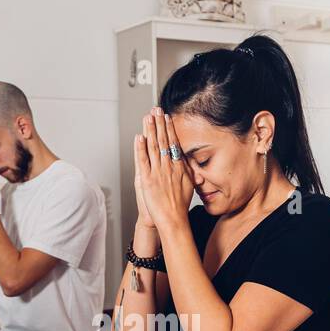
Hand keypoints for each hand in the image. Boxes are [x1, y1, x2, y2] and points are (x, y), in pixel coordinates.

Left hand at [133, 107, 193, 233]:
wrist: (173, 220)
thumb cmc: (180, 206)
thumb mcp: (190, 185)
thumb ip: (189, 172)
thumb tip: (190, 162)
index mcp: (178, 167)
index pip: (173, 143)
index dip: (169, 129)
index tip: (166, 118)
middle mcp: (168, 167)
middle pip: (163, 141)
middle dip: (159, 124)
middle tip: (155, 110)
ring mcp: (157, 173)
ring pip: (153, 147)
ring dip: (150, 131)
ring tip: (147, 117)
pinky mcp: (147, 180)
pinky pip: (143, 161)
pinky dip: (140, 149)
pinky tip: (139, 137)